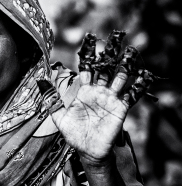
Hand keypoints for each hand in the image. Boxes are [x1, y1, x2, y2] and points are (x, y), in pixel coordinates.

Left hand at [49, 31, 142, 164]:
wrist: (87, 150)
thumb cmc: (73, 132)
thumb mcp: (58, 115)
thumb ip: (51, 98)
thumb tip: (40, 80)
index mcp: (83, 90)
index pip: (86, 67)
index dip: (89, 54)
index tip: (90, 37)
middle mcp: (98, 90)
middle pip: (105, 68)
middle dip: (110, 53)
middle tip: (116, 36)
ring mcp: (110, 98)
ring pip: (119, 77)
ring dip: (125, 65)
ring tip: (130, 51)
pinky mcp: (120, 108)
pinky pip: (131, 95)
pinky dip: (138, 86)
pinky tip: (144, 75)